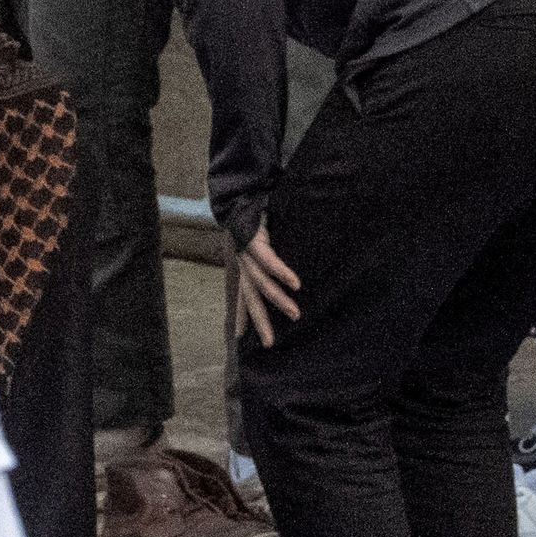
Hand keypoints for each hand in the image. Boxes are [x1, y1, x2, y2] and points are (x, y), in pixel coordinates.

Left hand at [235, 227, 302, 347]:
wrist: (245, 192)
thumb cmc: (257, 219)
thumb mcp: (263, 245)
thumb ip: (271, 259)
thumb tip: (291, 275)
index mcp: (246, 267)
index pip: (243, 297)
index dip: (242, 317)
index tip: (240, 338)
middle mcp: (244, 264)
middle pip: (251, 299)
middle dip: (260, 323)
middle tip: (270, 344)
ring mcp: (248, 254)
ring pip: (262, 284)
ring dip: (278, 300)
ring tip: (295, 314)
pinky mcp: (255, 241)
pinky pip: (269, 261)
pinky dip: (282, 273)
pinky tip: (295, 284)